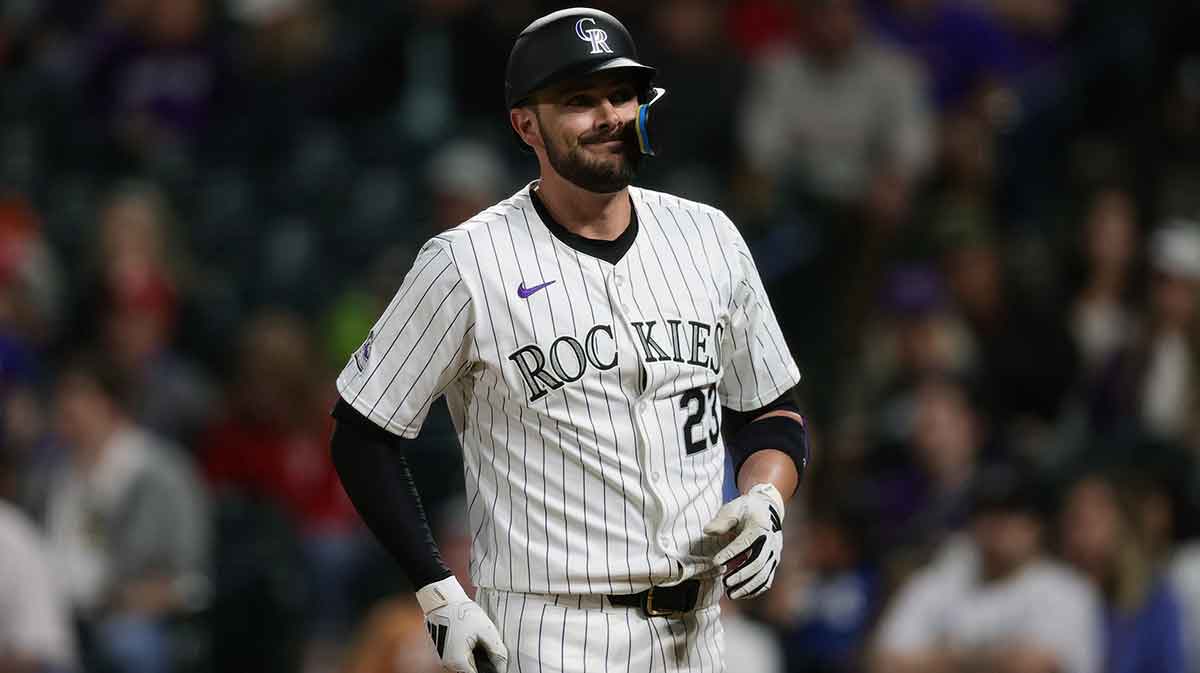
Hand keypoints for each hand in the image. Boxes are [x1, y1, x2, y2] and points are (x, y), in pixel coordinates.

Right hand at [416, 577, 507, 672]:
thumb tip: (503, 667)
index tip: (496, 662)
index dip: (491, 670)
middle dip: (483, 664)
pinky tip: (472, 640)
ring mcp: (443, 658)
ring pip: (464, 665)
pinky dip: (467, 653)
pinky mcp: (442, 651)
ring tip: (480, 642)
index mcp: (459, 662)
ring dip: (475, 659)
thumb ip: (497, 652)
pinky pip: (458, 658)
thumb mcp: (486, 630)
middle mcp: (448, 664)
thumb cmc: (463, 612)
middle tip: (489, 649)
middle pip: (471, 671)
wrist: (442, 600)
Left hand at [703, 483, 784, 598]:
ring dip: (748, 586)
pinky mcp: (773, 562)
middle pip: (758, 563)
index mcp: (759, 527)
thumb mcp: (733, 509)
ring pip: (764, 575)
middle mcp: (770, 542)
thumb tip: (707, 531)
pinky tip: (741, 594)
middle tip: (725, 583)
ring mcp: (774, 554)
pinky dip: (755, 589)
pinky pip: (767, 580)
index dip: (730, 554)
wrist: (767, 509)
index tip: (715, 563)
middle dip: (741, 575)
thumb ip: (722, 521)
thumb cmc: (745, 510)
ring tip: (731, 594)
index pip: (744, 543)